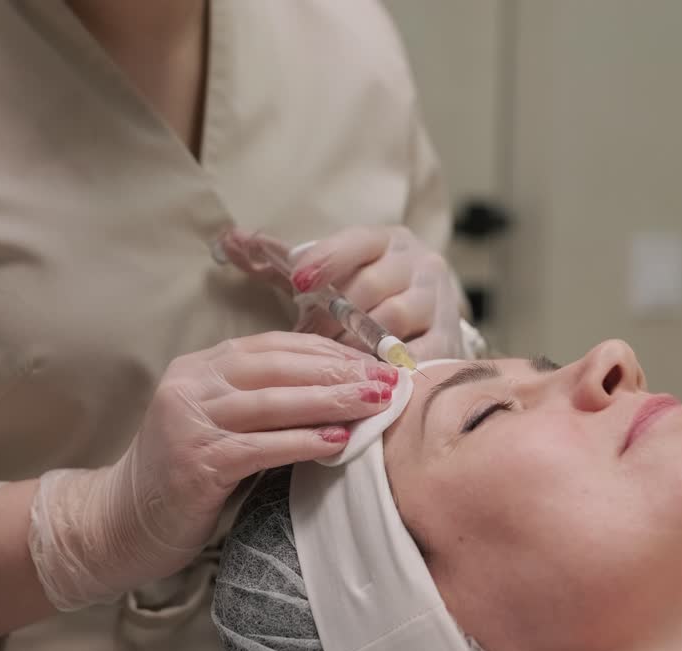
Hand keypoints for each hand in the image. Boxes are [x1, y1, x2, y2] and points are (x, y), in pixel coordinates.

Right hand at [27, 332, 398, 609]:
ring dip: (330, 400)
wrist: (119, 524)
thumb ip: (265, 402)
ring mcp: (187, 423)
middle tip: (389, 378)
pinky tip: (339, 442)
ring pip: (272, 402)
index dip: (328, 350)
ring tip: (376, 403)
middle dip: (339, 370)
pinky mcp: (193, 464)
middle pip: (277, 367)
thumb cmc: (185, 476)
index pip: (274, 346)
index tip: (376, 359)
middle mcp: (190, 385)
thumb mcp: (223, 425)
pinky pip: (259, 447)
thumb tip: (340, 386)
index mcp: (199, 368)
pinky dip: (302, 443)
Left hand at [223, 227, 466, 359]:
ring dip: (356, 345)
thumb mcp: (333, 272)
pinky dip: (389, 369)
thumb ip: (283, 259)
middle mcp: (418, 263)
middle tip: (305, 342)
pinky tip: (364, 381)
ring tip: (329, 364)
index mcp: (386, 240)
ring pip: (394, 319)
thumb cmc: (367, 295)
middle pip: (371, 286)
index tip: (296, 283)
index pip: (356, 242)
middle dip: (332, 317)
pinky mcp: (450, 338)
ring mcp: (438, 300)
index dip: (326, 261)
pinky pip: (418, 354)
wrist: (430, 316)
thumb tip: (231, 239)